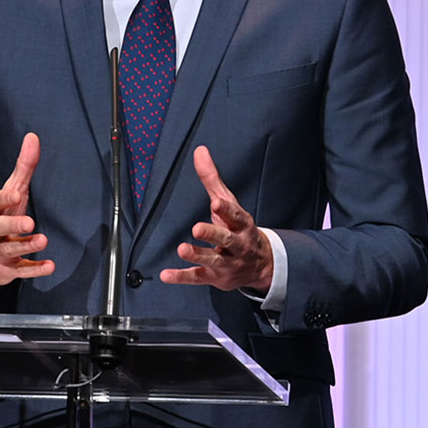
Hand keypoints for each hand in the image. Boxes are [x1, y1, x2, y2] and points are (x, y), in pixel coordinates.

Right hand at [0, 133, 54, 287]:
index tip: (15, 193)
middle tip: (29, 222)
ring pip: (9, 250)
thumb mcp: (9, 193)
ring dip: (26, 245)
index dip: (2, 199)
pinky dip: (34, 270)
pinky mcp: (6, 270)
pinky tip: (49, 266)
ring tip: (42, 240)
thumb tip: (33, 138)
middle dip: (12, 225)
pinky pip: (20, 271)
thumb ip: (23, 168)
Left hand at [158, 146, 272, 292]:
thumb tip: (200, 151)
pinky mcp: (215, 277)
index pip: (235, 215)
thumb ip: (212, 178)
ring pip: (213, 259)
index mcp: (241, 223)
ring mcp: (227, 262)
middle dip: (213, 233)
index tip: (216, 203)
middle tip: (197, 228)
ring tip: (182, 249)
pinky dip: (182, 277)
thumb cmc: (239, 228)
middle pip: (226, 238)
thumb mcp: (229, 203)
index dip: (226, 210)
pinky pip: (198, 277)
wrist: (261, 264)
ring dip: (197, 255)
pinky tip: (166, 275)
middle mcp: (237, 244)